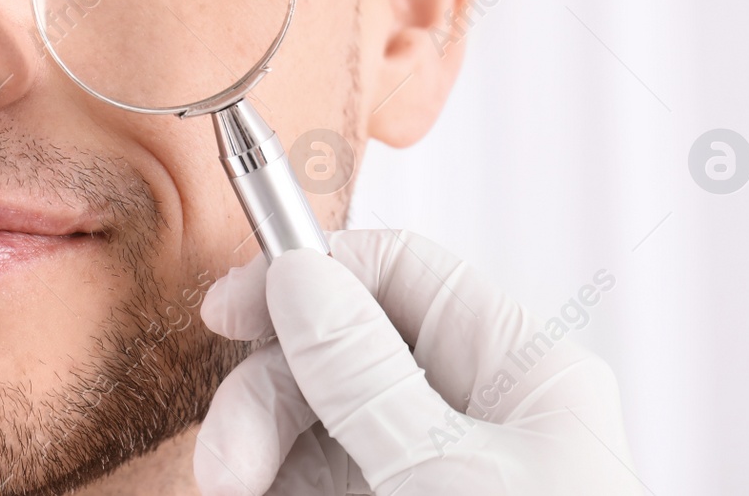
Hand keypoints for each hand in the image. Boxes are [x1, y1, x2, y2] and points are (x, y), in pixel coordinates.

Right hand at [194, 229, 639, 494]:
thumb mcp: (442, 476)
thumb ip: (363, 374)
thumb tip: (300, 276)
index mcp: (522, 375)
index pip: (405, 276)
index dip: (314, 274)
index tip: (231, 309)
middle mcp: (474, 414)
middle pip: (341, 351)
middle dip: (270, 398)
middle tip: (227, 465)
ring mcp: (428, 473)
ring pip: (313, 422)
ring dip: (259, 452)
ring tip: (233, 493)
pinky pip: (310, 480)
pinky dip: (274, 485)